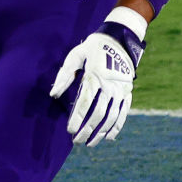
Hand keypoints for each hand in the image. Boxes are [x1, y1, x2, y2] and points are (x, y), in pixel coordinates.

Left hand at [49, 23, 143, 146]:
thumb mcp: (76, 55)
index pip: (85, 103)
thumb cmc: (93, 46)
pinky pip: (123, 113)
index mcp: (95, 75)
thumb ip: (64, 74)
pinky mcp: (128, 92)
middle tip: (76, 140)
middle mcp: (109, 85)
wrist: (120, 38)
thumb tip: (53, 94)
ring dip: (100, 132)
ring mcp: (120, 90)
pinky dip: (117, 127)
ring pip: (111, 117)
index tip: (70, 130)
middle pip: (97, 114)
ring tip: (90, 143)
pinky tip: (108, 137)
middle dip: (86, 130)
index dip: (77, 119)